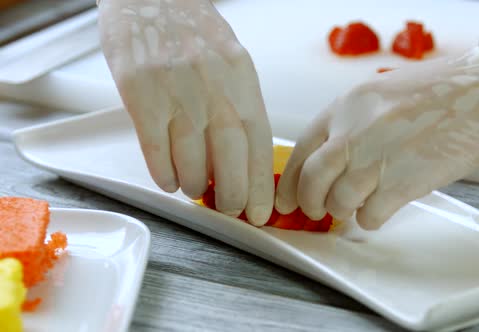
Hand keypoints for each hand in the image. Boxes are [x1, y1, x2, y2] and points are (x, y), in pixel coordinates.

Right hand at [98, 0, 273, 224]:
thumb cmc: (191, 28)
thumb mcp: (231, 59)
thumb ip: (239, 102)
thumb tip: (243, 153)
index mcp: (242, 80)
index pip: (259, 144)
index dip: (260, 184)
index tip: (260, 211)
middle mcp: (214, 89)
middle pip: (230, 159)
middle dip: (232, 194)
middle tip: (229, 207)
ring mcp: (177, 93)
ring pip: (192, 161)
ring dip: (195, 185)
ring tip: (195, 187)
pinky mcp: (141, 95)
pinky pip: (155, 150)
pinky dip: (163, 173)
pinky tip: (169, 179)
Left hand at [275, 47, 478, 229]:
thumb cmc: (440, 92)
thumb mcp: (379, 95)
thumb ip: (351, 124)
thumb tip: (331, 160)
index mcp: (345, 107)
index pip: (301, 151)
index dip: (291, 182)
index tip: (288, 200)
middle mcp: (353, 131)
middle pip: (312, 182)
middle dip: (311, 204)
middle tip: (318, 211)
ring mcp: (376, 158)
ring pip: (338, 203)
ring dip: (345, 211)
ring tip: (360, 205)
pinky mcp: (402, 182)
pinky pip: (370, 216)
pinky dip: (372, 219)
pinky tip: (383, 208)